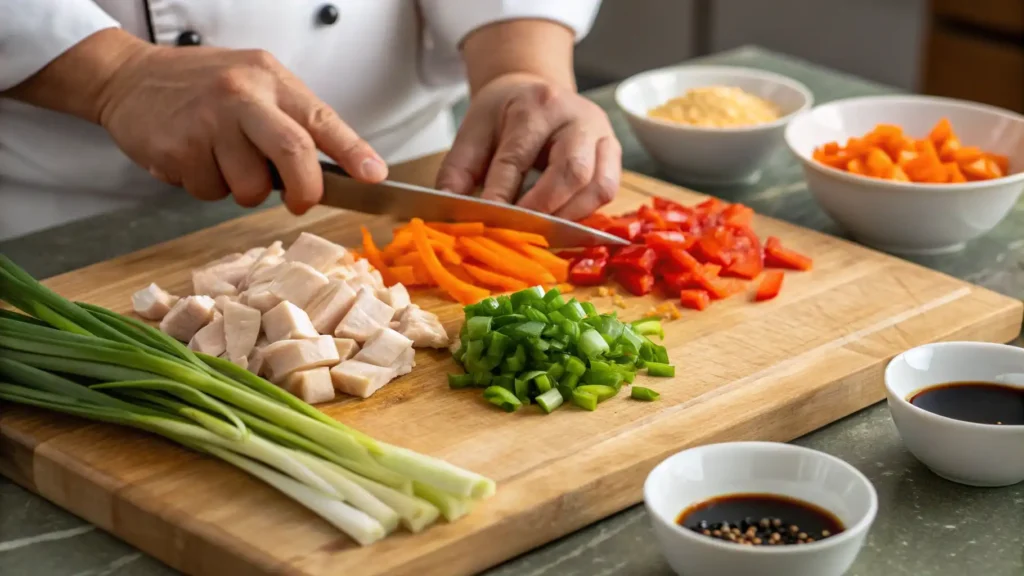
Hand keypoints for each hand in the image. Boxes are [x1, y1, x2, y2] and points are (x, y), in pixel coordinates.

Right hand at [97, 43, 386, 213]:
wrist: (128, 77)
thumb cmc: (203, 87)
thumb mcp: (256, 85)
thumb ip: (293, 120)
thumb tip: (337, 171)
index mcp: (270, 79)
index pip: (321, 119)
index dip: (353, 151)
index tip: (375, 176)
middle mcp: (242, 96)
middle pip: (293, 153)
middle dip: (304, 190)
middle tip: (300, 201)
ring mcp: (207, 122)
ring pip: (250, 188)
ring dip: (243, 190)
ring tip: (223, 160)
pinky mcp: (177, 149)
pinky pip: (210, 192)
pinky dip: (207, 186)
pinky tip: (193, 157)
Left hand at [436, 73, 620, 221]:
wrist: (535, 88)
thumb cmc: (504, 114)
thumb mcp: (474, 131)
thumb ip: (458, 171)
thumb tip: (448, 212)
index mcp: (535, 105)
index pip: (517, 158)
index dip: (501, 195)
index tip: (486, 222)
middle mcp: (576, 116)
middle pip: (572, 171)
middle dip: (544, 209)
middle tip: (519, 232)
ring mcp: (602, 134)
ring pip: (599, 185)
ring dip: (570, 216)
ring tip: (542, 232)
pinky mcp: (614, 152)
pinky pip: (609, 189)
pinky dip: (585, 212)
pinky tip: (562, 222)